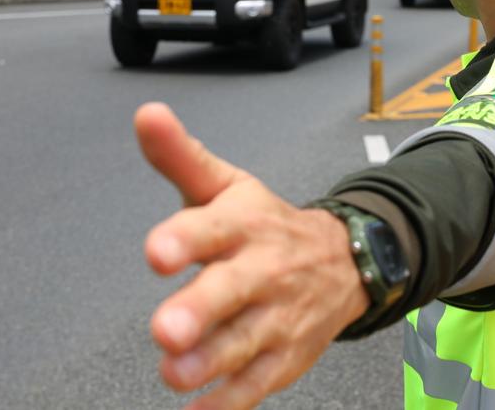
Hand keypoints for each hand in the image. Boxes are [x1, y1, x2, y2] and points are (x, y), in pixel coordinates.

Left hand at [135, 103, 369, 409]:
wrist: (348, 259)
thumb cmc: (267, 224)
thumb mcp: (226, 185)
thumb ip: (180, 156)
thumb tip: (146, 113)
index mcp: (244, 223)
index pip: (215, 226)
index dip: (186, 239)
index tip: (157, 251)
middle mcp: (264, 270)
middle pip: (233, 290)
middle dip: (202, 310)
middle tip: (166, 328)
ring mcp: (278, 316)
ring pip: (244, 343)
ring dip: (210, 361)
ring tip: (175, 373)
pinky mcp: (285, 358)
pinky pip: (257, 385)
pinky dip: (229, 403)